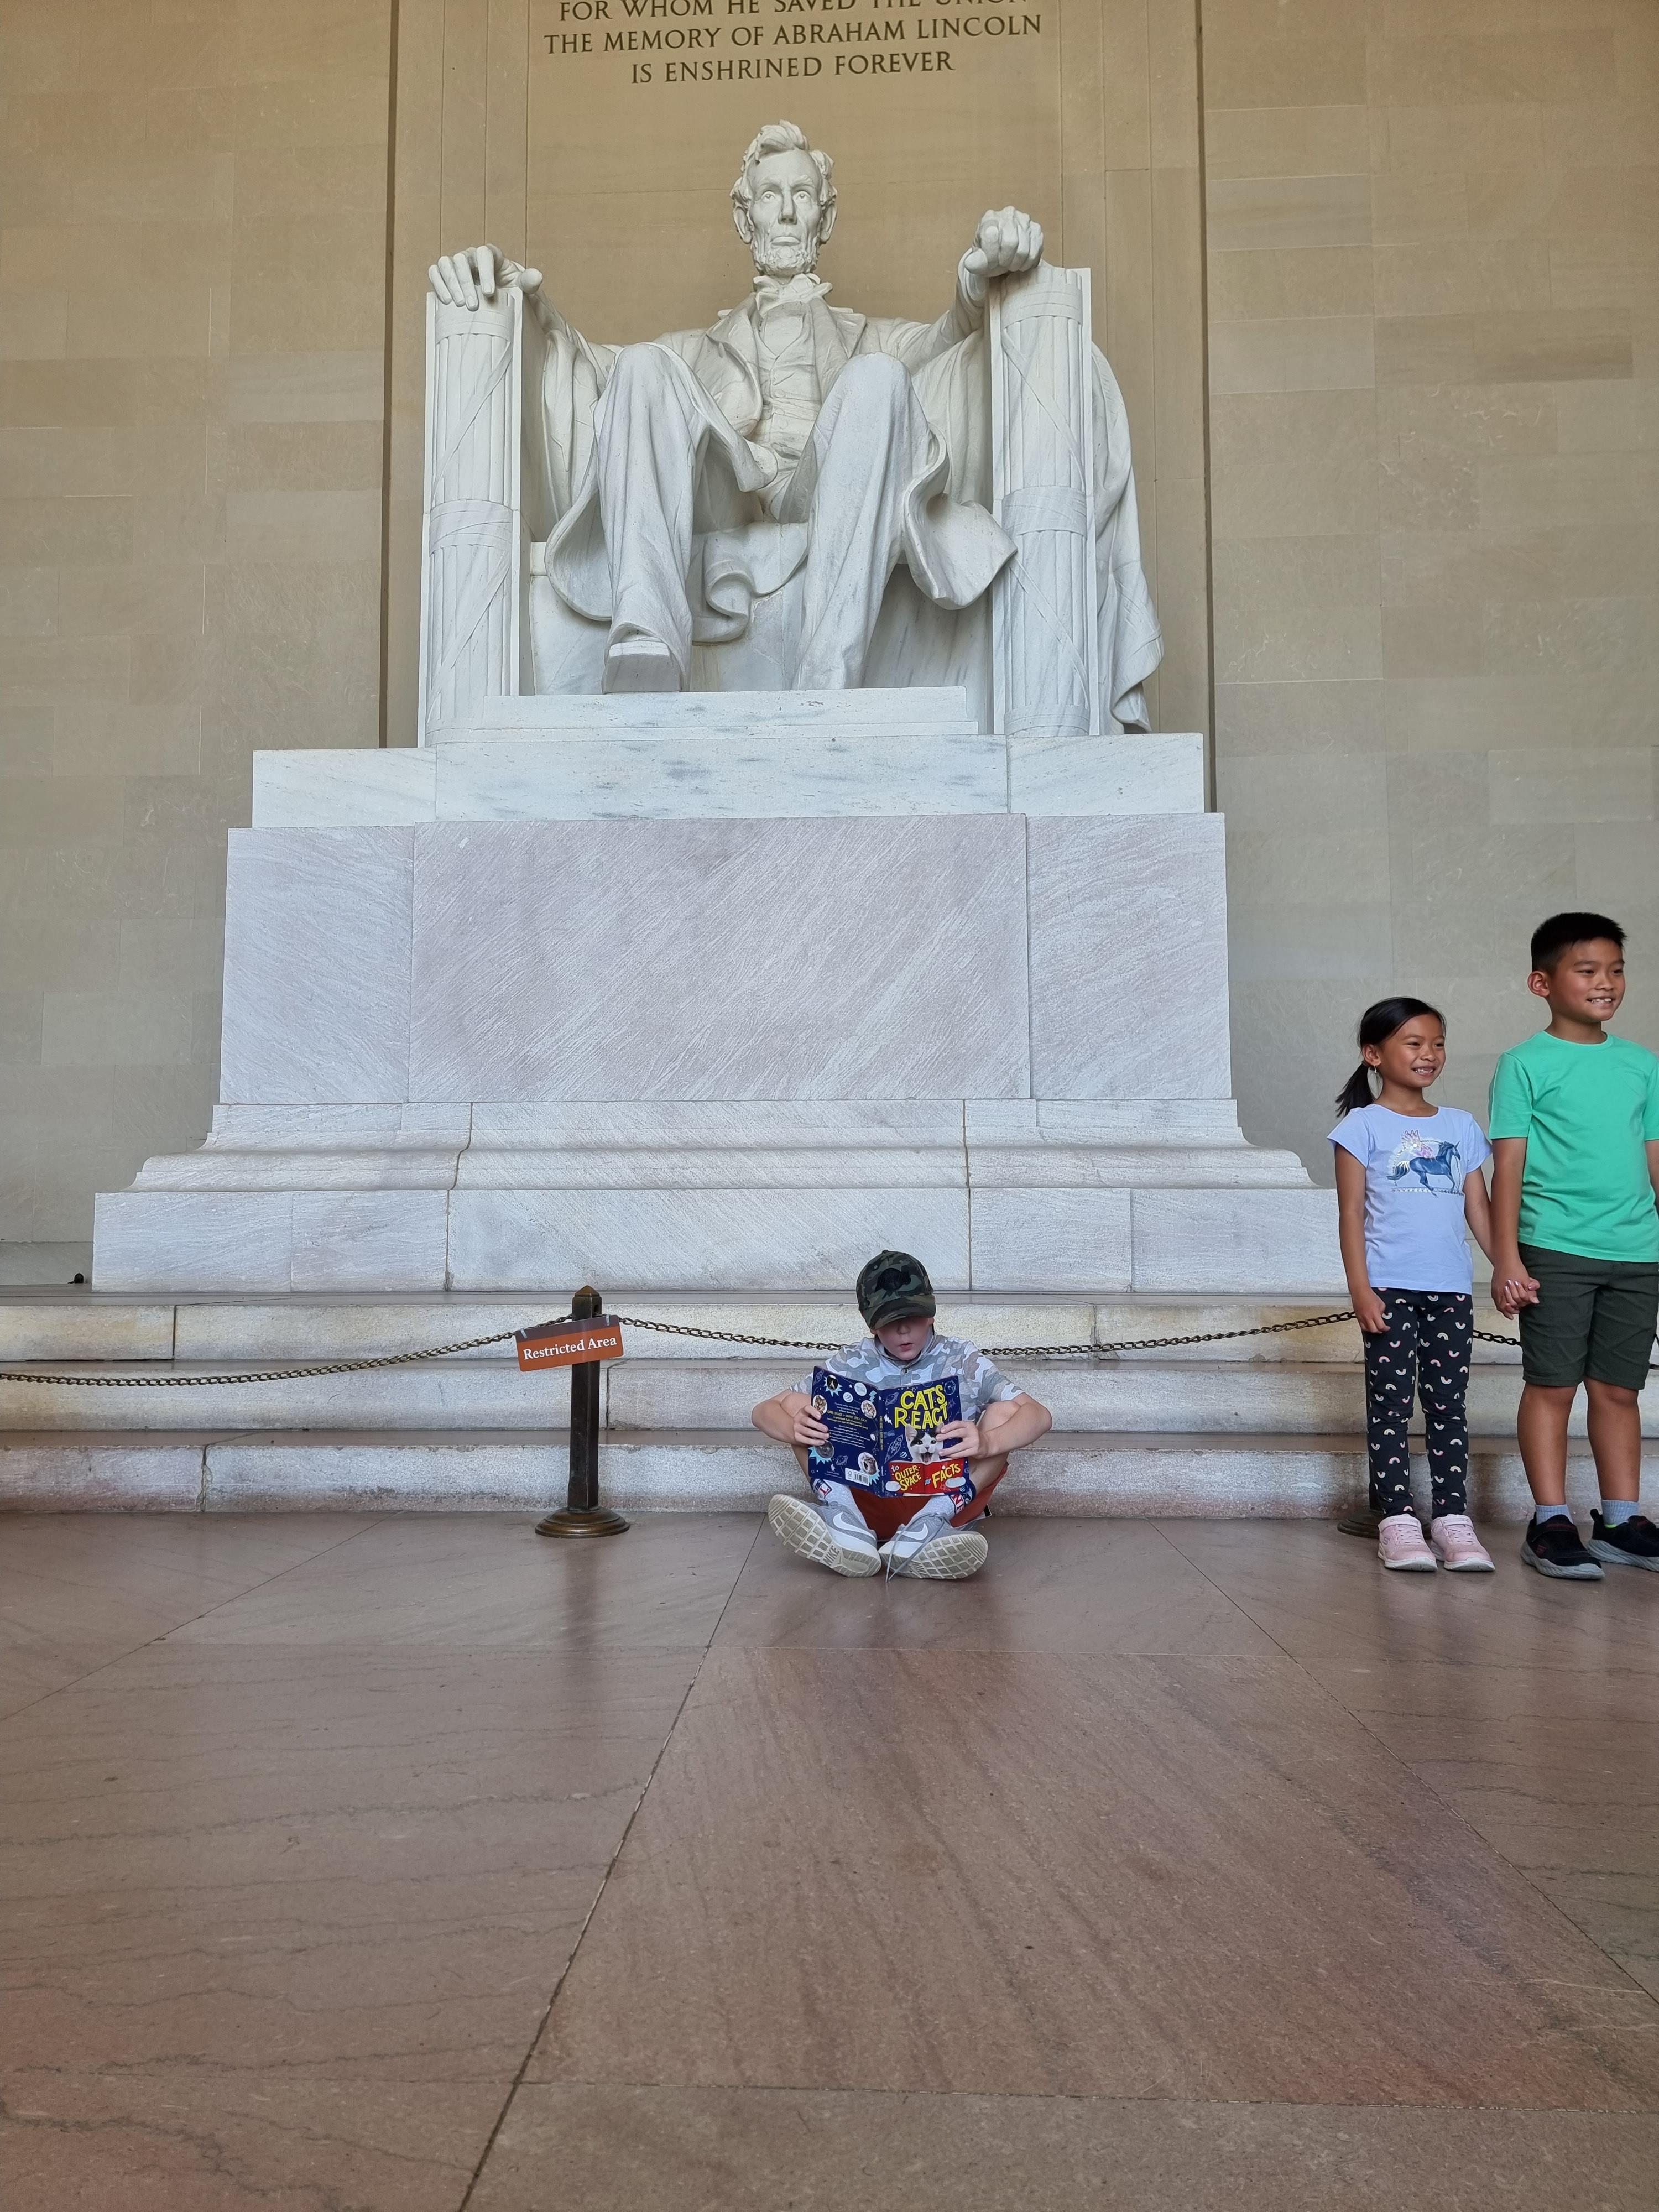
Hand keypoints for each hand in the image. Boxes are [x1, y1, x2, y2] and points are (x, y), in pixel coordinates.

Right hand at [428, 245, 543, 310]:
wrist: (496, 303)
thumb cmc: (509, 293)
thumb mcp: (521, 289)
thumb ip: (528, 282)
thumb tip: (538, 276)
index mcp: (490, 256)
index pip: (484, 253)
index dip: (485, 270)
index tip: (489, 292)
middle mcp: (471, 257)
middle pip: (462, 259)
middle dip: (466, 282)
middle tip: (473, 306)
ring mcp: (456, 265)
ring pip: (446, 264)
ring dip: (451, 284)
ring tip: (459, 304)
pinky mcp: (445, 276)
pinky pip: (435, 272)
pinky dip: (438, 283)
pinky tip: (446, 301)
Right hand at [791, 1402, 829, 1448]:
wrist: (795, 1429)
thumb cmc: (807, 1422)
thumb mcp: (810, 1416)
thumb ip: (818, 1417)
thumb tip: (831, 1421)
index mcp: (803, 1411)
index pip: (807, 1408)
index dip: (813, 1412)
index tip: (820, 1416)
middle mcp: (798, 1419)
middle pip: (807, 1421)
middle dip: (818, 1426)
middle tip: (826, 1429)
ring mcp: (796, 1428)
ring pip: (807, 1431)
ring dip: (818, 1434)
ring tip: (826, 1436)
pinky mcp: (796, 1436)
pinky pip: (806, 1440)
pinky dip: (814, 1442)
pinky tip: (821, 1442)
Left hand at [937, 1418, 982, 1459]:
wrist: (987, 1444)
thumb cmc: (973, 1436)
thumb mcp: (967, 1429)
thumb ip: (956, 1429)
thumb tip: (940, 1431)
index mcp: (969, 1425)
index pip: (957, 1424)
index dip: (948, 1427)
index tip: (941, 1430)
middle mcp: (972, 1432)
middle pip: (957, 1433)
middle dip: (946, 1436)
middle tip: (938, 1439)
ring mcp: (974, 1441)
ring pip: (958, 1446)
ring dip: (948, 1450)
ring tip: (941, 1452)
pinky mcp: (974, 1450)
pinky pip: (962, 1453)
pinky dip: (954, 1455)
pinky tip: (949, 1455)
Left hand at [961, 207, 1042, 301]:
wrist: (1002, 254)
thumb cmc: (989, 255)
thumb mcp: (977, 260)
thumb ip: (973, 263)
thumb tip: (971, 264)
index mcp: (989, 218)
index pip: (991, 235)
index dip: (991, 255)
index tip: (990, 263)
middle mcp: (1008, 214)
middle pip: (1010, 242)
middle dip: (1005, 260)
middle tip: (1002, 264)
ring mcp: (1024, 219)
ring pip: (1023, 249)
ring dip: (1016, 263)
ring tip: (1011, 264)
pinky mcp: (1036, 229)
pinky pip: (1035, 252)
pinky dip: (1027, 263)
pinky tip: (1021, 262)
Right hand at [1351, 1287, 1388, 1334]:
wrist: (1360, 1291)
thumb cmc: (1370, 1295)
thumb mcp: (1381, 1304)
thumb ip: (1382, 1312)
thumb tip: (1381, 1317)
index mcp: (1375, 1313)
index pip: (1381, 1326)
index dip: (1385, 1329)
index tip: (1387, 1328)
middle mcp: (1367, 1317)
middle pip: (1374, 1330)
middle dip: (1379, 1331)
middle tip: (1382, 1329)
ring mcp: (1361, 1318)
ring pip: (1367, 1330)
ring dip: (1372, 1330)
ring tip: (1375, 1327)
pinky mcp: (1358, 1317)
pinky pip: (1362, 1326)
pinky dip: (1366, 1328)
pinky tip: (1369, 1325)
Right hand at [1492, 1265, 1539, 1317]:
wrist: (1505, 1259)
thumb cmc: (1515, 1268)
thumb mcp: (1526, 1281)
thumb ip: (1530, 1293)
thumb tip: (1535, 1301)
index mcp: (1507, 1291)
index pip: (1510, 1305)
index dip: (1515, 1309)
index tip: (1519, 1310)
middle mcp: (1499, 1291)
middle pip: (1503, 1307)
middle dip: (1509, 1310)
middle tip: (1515, 1311)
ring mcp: (1495, 1289)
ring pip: (1497, 1303)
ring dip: (1503, 1308)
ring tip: (1509, 1309)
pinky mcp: (1493, 1286)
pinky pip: (1495, 1298)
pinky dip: (1499, 1302)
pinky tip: (1503, 1301)